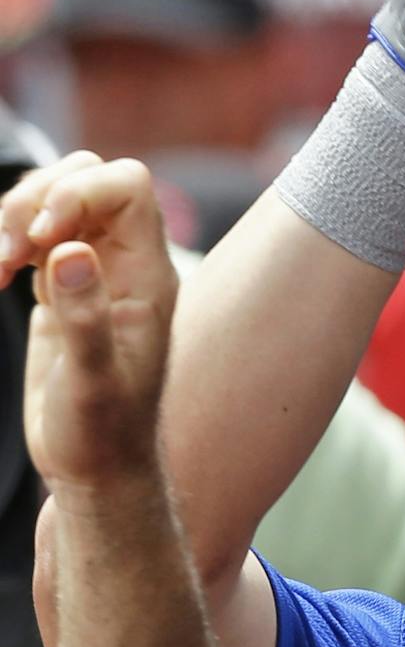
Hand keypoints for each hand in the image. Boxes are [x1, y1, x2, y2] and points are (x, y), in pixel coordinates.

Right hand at [8, 155, 177, 495]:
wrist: (97, 468)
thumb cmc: (103, 435)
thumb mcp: (94, 384)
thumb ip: (87, 319)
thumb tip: (73, 253)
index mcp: (149, 280)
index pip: (129, 187)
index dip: (79, 190)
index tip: (39, 237)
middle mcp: (127, 269)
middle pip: (87, 178)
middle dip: (35, 197)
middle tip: (10, 254)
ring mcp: (94, 275)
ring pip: (54, 200)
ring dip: (11, 216)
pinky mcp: (63, 289)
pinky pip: (34, 233)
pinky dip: (4, 239)